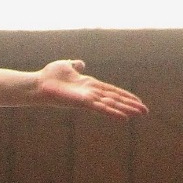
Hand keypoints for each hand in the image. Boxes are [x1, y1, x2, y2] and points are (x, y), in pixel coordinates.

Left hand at [33, 60, 147, 120]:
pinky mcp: (82, 103)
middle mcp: (91, 94)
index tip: (138, 101)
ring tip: (140, 114)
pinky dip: (113, 113)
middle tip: (145, 112)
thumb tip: (80, 64)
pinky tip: (124, 118)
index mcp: (90, 85)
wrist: (37, 84)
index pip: (112, 91)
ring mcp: (88, 99)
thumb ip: (75, 66)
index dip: (125, 95)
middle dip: (130, 105)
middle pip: (115, 99)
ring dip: (126, 109)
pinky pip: (100, 108)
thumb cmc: (50, 76)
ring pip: (111, 105)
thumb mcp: (66, 66)